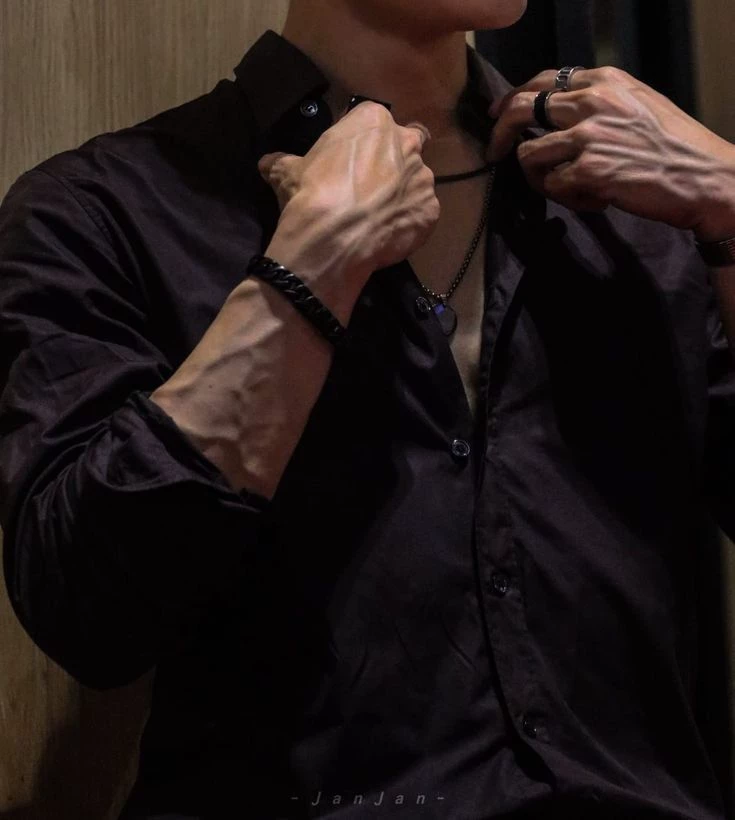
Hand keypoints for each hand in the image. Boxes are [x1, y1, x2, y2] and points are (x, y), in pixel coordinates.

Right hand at [257, 102, 439, 283]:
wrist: (332, 239)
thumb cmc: (311, 194)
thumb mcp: (287, 171)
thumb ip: (283, 162)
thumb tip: (267, 163)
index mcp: (374, 120)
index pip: (374, 122)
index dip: (364, 144)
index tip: (351, 163)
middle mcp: (406, 143)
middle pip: (406, 147)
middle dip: (393, 163)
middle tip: (370, 188)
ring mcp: (423, 179)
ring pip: (416, 182)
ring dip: (402, 194)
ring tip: (378, 217)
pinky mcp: (430, 212)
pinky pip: (421, 215)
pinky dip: (409, 223)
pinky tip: (388, 235)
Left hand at [488, 67, 734, 240]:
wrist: (702, 177)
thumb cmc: (674, 147)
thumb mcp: (638, 106)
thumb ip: (600, 103)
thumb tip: (558, 112)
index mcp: (605, 81)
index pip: (544, 80)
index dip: (514, 97)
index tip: (497, 113)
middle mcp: (592, 102)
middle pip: (521, 109)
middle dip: (500, 133)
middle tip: (493, 153)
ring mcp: (587, 136)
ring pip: (529, 155)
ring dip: (539, 178)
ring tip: (569, 189)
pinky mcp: (587, 170)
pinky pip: (552, 186)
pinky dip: (568, 199)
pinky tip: (596, 202)